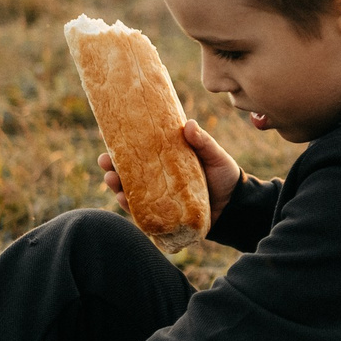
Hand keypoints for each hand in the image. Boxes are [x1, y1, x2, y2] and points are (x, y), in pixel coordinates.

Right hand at [98, 120, 244, 224]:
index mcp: (166, 159)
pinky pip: (141, 212)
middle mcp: (158, 178)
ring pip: (130, 191)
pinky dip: (130, 207)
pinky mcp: (162, 216)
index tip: (107, 135)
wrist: (236, 207)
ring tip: (111, 179)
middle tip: (104, 160)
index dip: (121, 144)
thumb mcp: (215, 157)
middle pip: (128, 171)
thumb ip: (203, 143)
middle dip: (112, 166)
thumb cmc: (225, 177)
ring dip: (116, 185)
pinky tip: (122, 200)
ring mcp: (158, 197)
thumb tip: (189, 124)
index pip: (140, 150)